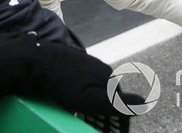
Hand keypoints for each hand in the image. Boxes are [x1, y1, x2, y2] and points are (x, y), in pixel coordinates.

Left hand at [0, 32, 139, 116]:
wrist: (35, 62)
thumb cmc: (63, 84)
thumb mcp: (92, 100)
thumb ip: (118, 102)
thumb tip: (146, 102)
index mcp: (106, 75)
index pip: (116, 99)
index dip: (110, 113)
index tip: (100, 122)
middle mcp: (98, 65)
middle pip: (103, 91)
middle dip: (97, 104)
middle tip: (85, 116)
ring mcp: (82, 60)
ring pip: (89, 84)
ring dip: (85, 96)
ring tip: (73, 107)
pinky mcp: (68, 59)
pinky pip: (76, 78)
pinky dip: (74, 87)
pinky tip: (64, 93)